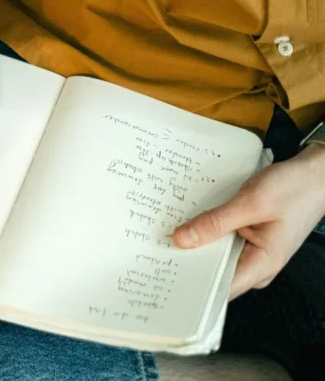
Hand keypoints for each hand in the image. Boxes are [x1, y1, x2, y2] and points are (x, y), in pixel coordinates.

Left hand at [173, 145, 324, 298]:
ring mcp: (251, 253)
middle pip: (213, 274)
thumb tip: (181, 240)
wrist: (315, 175)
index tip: (164, 274)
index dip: (191, 285)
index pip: (220, 289)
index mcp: (263, 264)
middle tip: (155, 250)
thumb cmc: (294, 188)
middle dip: (187, 262)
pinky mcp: (247, 240)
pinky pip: (220, 243)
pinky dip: (205, 234)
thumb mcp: (251, 203)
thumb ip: (215, 222)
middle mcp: (256, 265)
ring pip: (215, 258)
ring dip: (194, 246)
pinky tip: (186, 224)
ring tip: (165, 235)